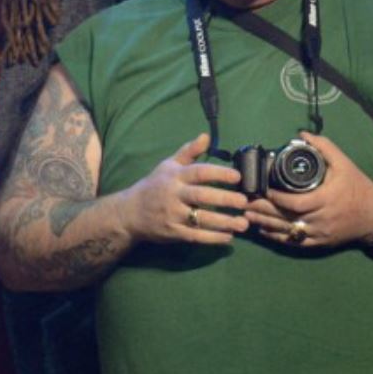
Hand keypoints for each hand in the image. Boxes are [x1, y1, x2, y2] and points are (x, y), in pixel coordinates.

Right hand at [120, 133, 247, 244]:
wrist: (129, 213)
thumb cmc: (153, 187)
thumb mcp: (167, 166)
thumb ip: (188, 152)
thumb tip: (205, 136)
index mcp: (174, 177)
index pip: (198, 172)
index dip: (219, 173)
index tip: (237, 177)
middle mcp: (173, 195)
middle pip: (201, 196)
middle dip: (224, 199)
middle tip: (243, 202)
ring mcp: (172, 215)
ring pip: (201, 218)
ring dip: (224, 222)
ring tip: (243, 223)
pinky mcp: (173, 232)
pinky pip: (195, 236)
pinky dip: (213, 238)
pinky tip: (228, 237)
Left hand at [242, 131, 372, 250]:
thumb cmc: (358, 187)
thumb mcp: (344, 164)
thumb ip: (325, 147)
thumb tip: (302, 134)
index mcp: (326, 199)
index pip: (295, 203)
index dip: (276, 198)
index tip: (262, 190)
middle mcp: (322, 218)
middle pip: (287, 217)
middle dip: (264, 210)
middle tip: (245, 203)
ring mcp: (321, 233)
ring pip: (288, 231)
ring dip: (265, 224)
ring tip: (247, 216)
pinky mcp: (321, 242)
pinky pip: (295, 242)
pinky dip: (278, 237)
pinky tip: (264, 230)